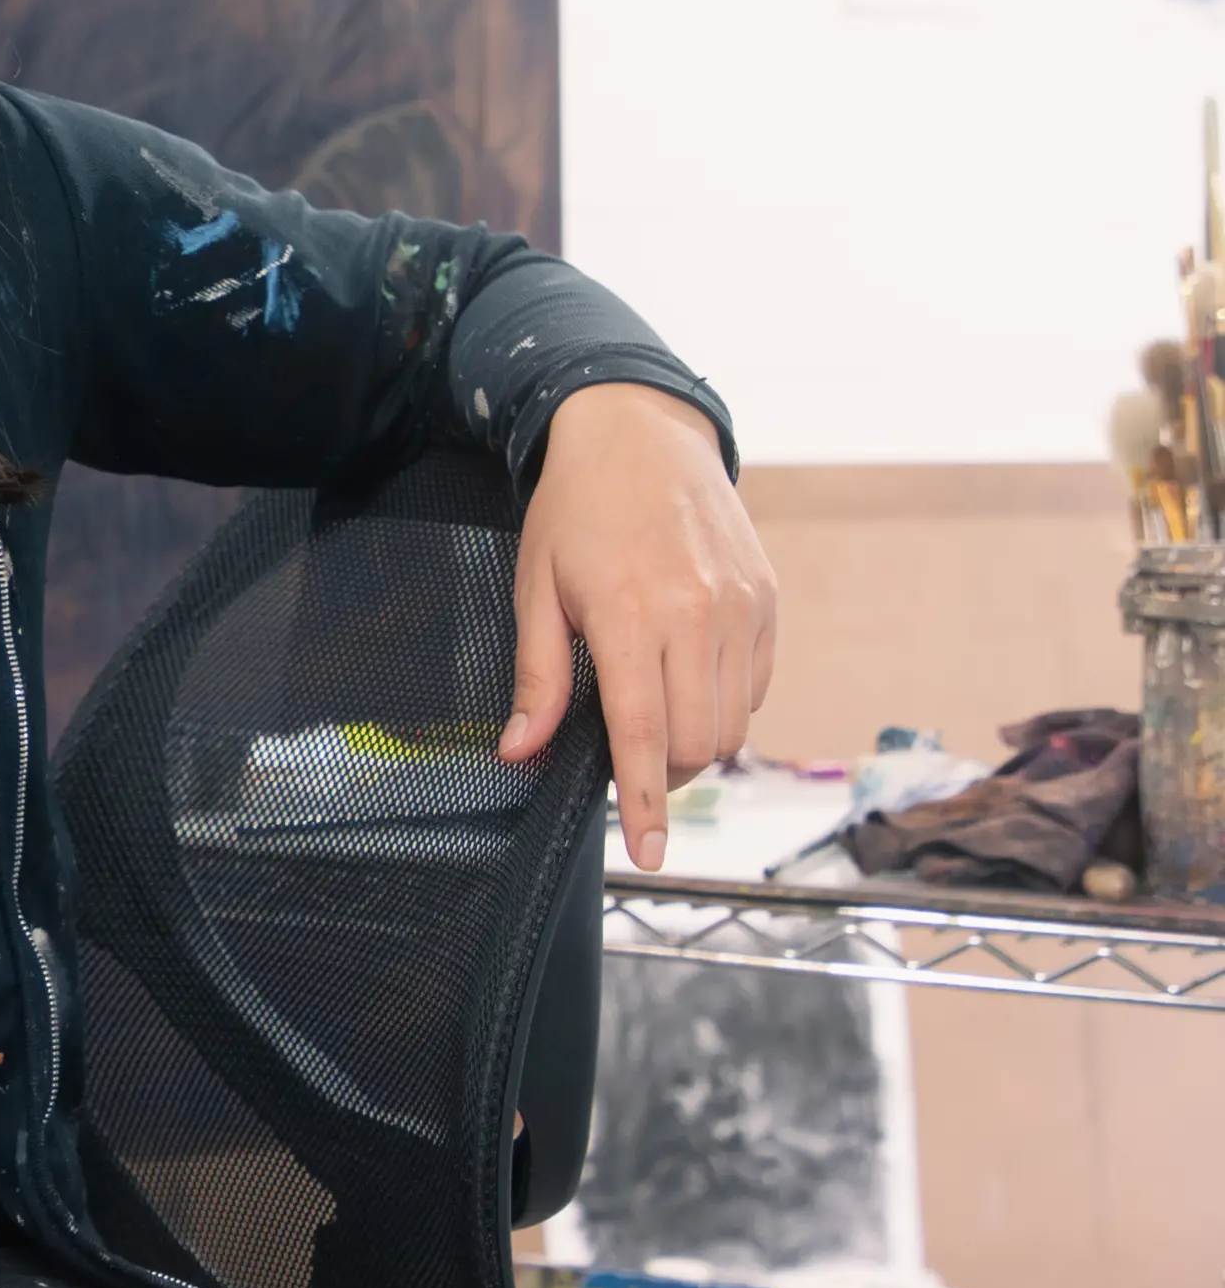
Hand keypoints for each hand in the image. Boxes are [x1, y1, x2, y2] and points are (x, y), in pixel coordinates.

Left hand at [498, 384, 776, 869]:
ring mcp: (742, 609)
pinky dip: (725, 704)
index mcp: (630, 615)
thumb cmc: (576, 510)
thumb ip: (536, 676)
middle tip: (625, 756)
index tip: (650, 854)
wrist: (642, 433)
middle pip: (698, 743)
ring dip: (696, 742)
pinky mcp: (767, 601)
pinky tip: (686, 676)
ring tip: (653, 713)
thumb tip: (520, 752)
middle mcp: (698, 616)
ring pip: (734, 723)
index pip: (644, 735)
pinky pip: (756, 688)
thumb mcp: (535, 588)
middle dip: (664, 772)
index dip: (646, 803)